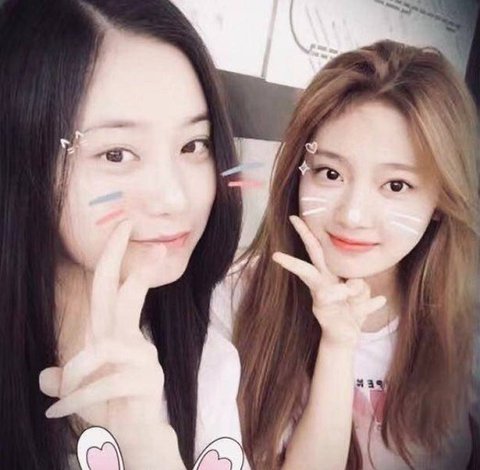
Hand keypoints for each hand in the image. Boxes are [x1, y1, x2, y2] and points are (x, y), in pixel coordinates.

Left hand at [39, 220, 182, 467]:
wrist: (136, 437)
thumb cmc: (111, 406)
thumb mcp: (82, 387)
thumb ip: (67, 375)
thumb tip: (46, 374)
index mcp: (116, 333)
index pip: (113, 287)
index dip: (115, 256)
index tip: (124, 226)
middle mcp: (132, 339)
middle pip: (124, 293)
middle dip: (122, 258)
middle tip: (130, 226)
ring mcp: (144, 357)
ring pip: (105, 346)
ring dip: (77, 370)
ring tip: (61, 395)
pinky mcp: (147, 380)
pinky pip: (104, 381)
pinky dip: (78, 396)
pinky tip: (59, 410)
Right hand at [272, 215, 385, 347]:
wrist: (346, 337)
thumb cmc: (351, 309)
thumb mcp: (360, 292)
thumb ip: (359, 285)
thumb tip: (354, 284)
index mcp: (325, 276)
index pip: (314, 251)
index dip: (305, 234)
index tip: (295, 217)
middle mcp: (319, 287)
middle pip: (305, 270)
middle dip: (292, 263)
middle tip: (276, 256)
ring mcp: (320, 304)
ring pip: (328, 292)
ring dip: (351, 290)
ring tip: (356, 295)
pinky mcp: (327, 319)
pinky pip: (353, 307)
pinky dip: (369, 304)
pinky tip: (379, 301)